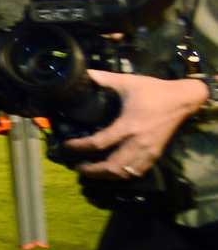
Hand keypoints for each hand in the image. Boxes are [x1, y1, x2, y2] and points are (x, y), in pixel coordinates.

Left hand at [65, 71, 211, 178]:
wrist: (183, 99)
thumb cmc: (154, 91)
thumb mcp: (128, 82)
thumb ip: (105, 78)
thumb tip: (85, 73)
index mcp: (128, 126)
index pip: (100, 143)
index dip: (81, 147)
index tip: (67, 146)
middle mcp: (138, 142)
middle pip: (113, 166)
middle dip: (93, 170)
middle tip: (78, 167)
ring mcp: (148, 150)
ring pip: (126, 172)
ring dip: (107, 176)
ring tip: (93, 172)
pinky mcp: (156, 153)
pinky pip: (139, 171)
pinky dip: (125, 175)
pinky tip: (115, 172)